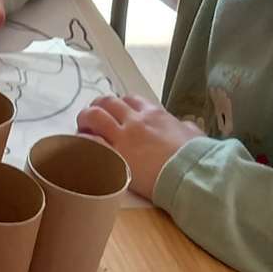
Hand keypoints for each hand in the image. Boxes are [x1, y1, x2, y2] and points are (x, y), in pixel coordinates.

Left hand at [76, 93, 192, 199]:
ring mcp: (123, 137)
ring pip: (94, 116)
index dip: (119, 104)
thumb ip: (184, 127)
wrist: (189, 172)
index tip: (115, 112)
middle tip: (91, 118)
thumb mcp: (193, 133)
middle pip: (108, 103)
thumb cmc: (195, 155)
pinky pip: (90, 143)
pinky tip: (77, 147)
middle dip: (97, 107)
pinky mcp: (115, 156)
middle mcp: (135, 120)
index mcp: (154, 113)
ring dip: (85, 120)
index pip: (131, 99)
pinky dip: (81, 142)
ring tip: (81, 129)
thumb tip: (185, 127)